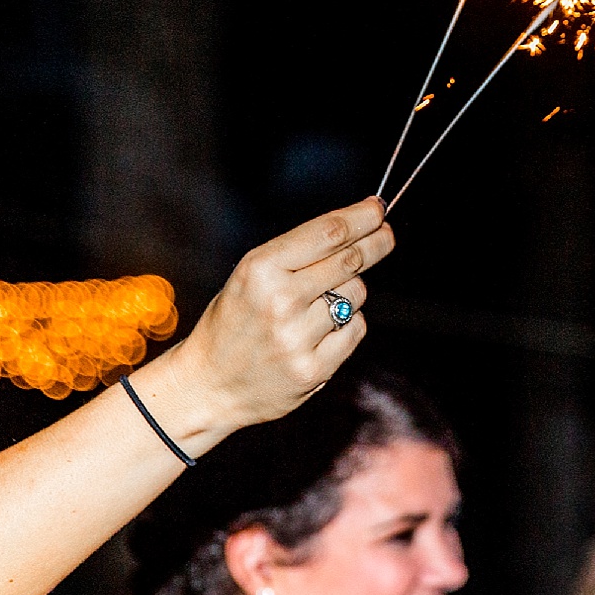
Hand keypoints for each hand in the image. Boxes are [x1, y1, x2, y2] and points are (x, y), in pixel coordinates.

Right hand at [164, 198, 393, 431]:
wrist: (209, 384)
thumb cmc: (234, 322)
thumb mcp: (251, 276)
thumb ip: (297, 255)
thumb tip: (354, 231)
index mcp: (260, 269)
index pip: (327, 233)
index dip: (360, 217)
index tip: (378, 210)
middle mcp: (280, 301)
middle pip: (349, 260)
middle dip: (375, 243)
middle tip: (386, 234)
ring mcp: (298, 337)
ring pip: (355, 294)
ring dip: (350, 290)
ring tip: (321, 301)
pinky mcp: (313, 369)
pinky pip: (355, 329)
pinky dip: (348, 323)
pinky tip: (323, 330)